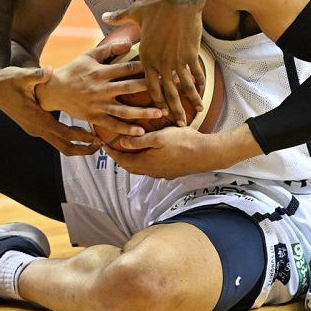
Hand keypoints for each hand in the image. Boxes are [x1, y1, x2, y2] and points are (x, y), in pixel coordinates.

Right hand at [0, 64, 100, 155]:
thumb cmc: (8, 80)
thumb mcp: (22, 76)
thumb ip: (37, 75)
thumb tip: (49, 71)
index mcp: (36, 118)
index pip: (63, 134)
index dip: (81, 137)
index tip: (97, 138)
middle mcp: (35, 128)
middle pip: (63, 146)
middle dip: (82, 149)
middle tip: (100, 146)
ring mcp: (34, 129)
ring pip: (59, 144)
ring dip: (76, 144)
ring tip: (94, 141)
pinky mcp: (34, 126)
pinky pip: (54, 137)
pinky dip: (67, 138)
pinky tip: (79, 131)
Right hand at [35, 40, 163, 136]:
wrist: (53, 90)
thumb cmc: (73, 70)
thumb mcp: (88, 55)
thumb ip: (109, 48)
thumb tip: (129, 43)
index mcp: (101, 71)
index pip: (127, 68)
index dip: (146, 67)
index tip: (163, 68)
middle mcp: (101, 88)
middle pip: (130, 88)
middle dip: (151, 89)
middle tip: (170, 90)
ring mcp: (97, 104)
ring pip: (124, 110)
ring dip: (143, 112)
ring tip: (161, 113)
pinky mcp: (93, 117)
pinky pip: (112, 124)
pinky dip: (126, 129)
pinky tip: (141, 132)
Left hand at [103, 0, 205, 126]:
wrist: (179, 0)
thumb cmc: (156, 6)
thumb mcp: (134, 12)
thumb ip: (119, 18)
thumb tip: (104, 15)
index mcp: (146, 56)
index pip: (148, 84)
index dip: (155, 100)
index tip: (158, 112)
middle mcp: (160, 62)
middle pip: (167, 92)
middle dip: (173, 109)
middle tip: (179, 124)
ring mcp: (176, 60)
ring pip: (184, 86)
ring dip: (191, 100)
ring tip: (197, 112)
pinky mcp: (190, 54)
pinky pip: (196, 73)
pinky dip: (201, 83)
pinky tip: (204, 92)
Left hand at [106, 124, 261, 178]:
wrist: (207, 154)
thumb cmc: (183, 142)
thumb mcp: (159, 137)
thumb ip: (139, 141)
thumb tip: (122, 143)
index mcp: (146, 164)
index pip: (122, 160)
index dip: (112, 153)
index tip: (103, 144)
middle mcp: (152, 172)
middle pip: (130, 166)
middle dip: (120, 158)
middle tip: (113, 147)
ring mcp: (163, 174)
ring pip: (142, 168)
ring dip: (133, 160)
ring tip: (129, 149)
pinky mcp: (172, 172)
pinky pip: (153, 168)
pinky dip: (145, 161)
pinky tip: (149, 153)